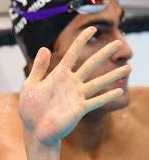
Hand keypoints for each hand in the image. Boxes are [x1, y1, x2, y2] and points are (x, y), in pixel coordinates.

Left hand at [18, 27, 130, 144]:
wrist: (34, 130)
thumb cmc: (31, 109)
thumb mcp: (31, 86)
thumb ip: (39, 68)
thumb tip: (44, 47)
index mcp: (58, 76)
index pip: (72, 54)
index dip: (81, 41)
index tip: (91, 28)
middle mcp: (71, 84)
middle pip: (90, 65)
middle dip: (104, 53)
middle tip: (118, 43)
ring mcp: (77, 96)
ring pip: (98, 83)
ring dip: (113, 75)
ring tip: (129, 67)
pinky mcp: (79, 109)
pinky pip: (96, 102)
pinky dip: (107, 97)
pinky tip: (119, 91)